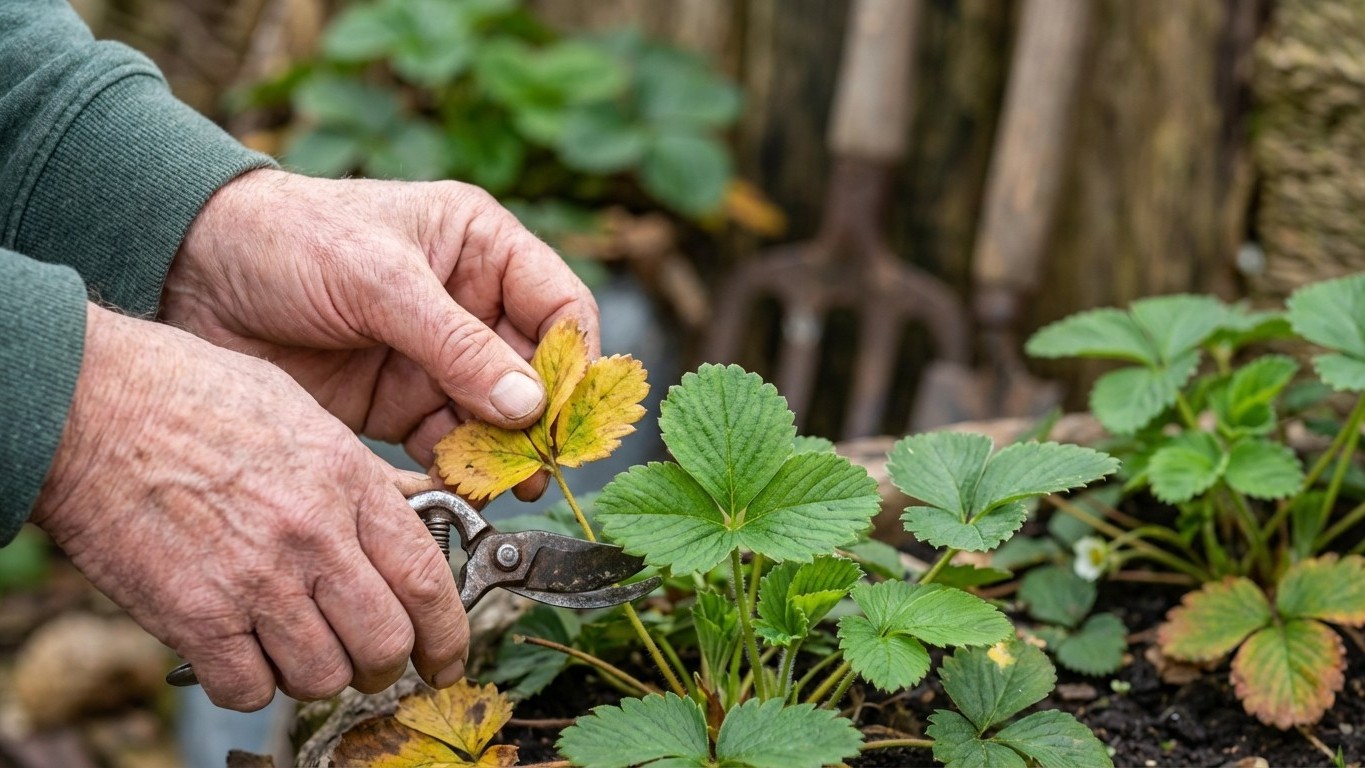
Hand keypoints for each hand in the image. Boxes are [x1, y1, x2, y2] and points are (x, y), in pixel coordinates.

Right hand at [31, 304, 467, 710]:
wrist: (91, 406)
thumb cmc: (194, 397)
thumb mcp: (304, 413)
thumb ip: (362, 475)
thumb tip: (413, 512)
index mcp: (347, 481)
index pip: (426, 581)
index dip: (448, 634)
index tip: (448, 657)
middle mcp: (312, 535)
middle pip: (385, 642)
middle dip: (387, 664)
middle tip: (373, 661)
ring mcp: (255, 578)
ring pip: (323, 675)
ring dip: (319, 675)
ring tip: (300, 650)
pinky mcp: (194, 615)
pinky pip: (249, 689)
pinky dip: (252, 684)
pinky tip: (243, 654)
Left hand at [161, 170, 598, 471]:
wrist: (189, 273)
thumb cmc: (286, 239)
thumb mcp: (378, 281)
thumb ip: (457, 345)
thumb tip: (530, 406)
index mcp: (481, 248)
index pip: (559, 308)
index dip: (576, 363)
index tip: (569, 415)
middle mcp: (470, 303)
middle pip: (536, 372)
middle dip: (542, 421)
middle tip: (543, 467)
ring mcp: (436, 358)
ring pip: (497, 417)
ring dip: (505, 454)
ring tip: (505, 487)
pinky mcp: (399, 403)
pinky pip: (449, 443)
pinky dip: (460, 470)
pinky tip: (461, 489)